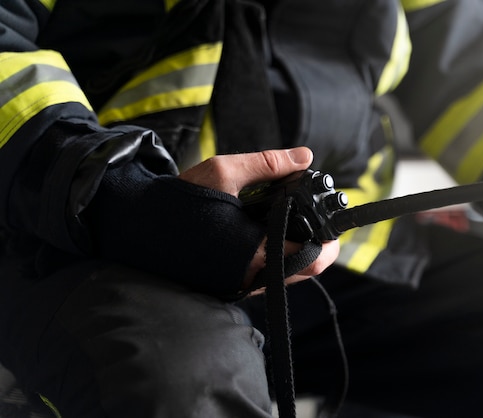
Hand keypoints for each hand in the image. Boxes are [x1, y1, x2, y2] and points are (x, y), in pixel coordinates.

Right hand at [179, 147, 339, 290]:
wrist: (140, 226)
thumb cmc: (179, 201)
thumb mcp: (223, 172)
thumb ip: (268, 164)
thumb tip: (305, 156)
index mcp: (253, 253)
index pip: (312, 259)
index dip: (328, 241)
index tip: (329, 222)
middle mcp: (251, 277)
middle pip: (307, 271)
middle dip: (318, 246)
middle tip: (316, 221)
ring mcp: (241, 285)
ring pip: (289, 276)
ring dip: (300, 252)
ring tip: (293, 222)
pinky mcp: (232, 285)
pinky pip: (269, 277)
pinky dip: (279, 256)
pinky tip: (270, 233)